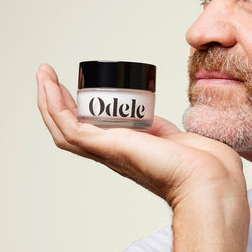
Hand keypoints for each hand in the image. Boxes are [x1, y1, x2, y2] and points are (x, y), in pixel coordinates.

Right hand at [36, 64, 248, 251]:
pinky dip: (55, 106)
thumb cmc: (200, 162)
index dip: (76, 109)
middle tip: (48, 76)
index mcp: (126, 149)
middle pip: (70, 128)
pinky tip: (50, 87)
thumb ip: (159, 130)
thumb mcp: (172, 137)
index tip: (74, 86)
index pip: (90, 130)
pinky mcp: (108, 146)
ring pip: (63, 128)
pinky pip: (69, 127)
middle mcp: (112, 152)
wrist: (209, 177)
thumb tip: (156, 123)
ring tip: (43, 75)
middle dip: (56, 101)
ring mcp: (108, 151)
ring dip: (48, 101)